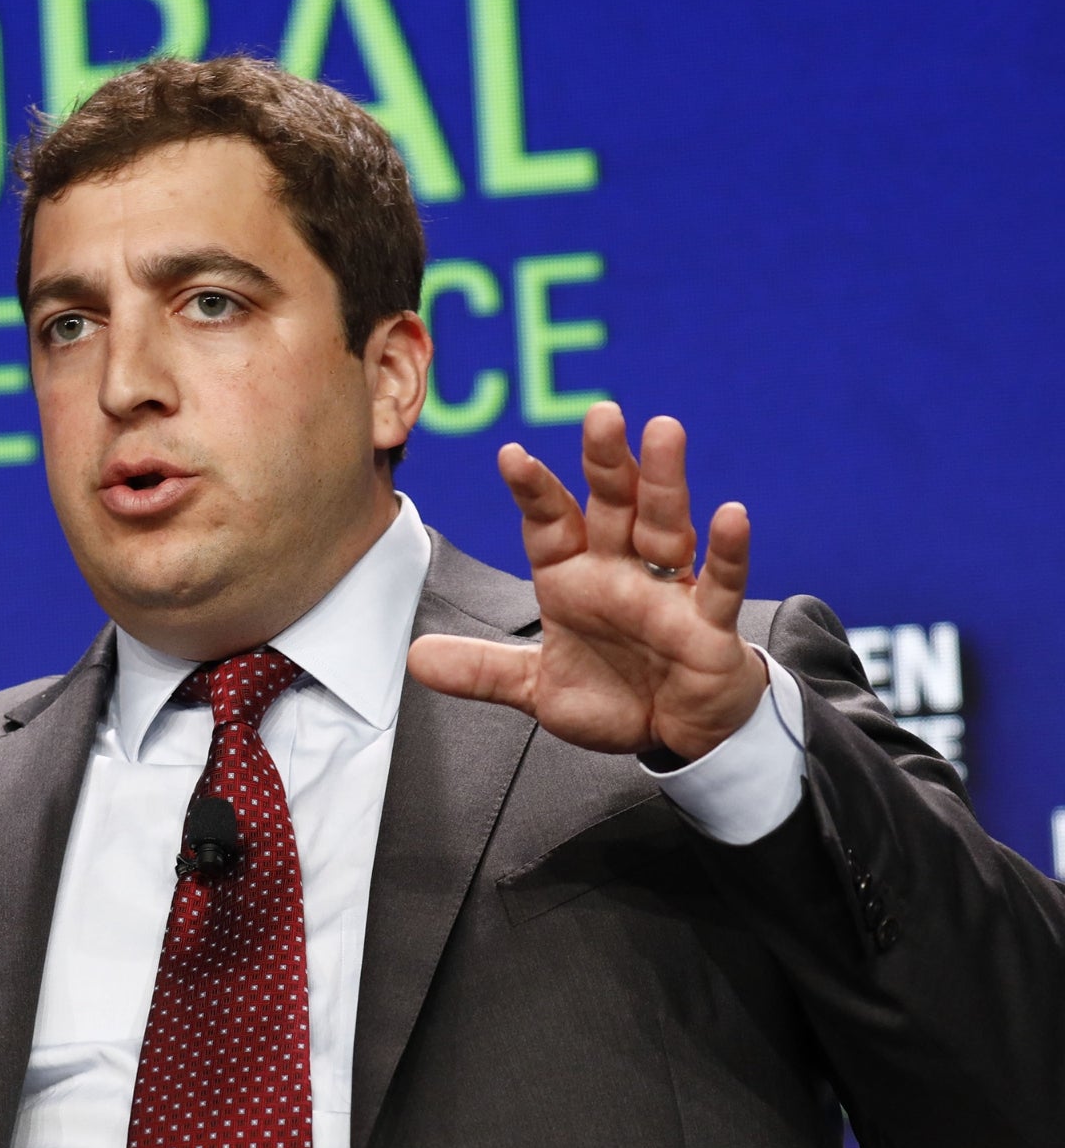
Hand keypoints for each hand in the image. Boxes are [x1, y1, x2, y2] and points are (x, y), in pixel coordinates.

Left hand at [408, 402, 767, 760]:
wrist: (676, 735)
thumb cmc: (616, 695)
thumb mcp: (537, 689)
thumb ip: (483, 671)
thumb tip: (416, 658)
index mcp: (575, 578)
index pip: (550, 523)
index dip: (533, 491)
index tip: (510, 455)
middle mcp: (620, 573)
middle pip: (613, 506)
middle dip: (606, 461)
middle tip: (600, 413)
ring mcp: (667, 593)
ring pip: (666, 527)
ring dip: (664, 482)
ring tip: (663, 431)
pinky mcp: (709, 626)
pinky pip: (720, 584)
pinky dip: (727, 551)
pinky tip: (731, 514)